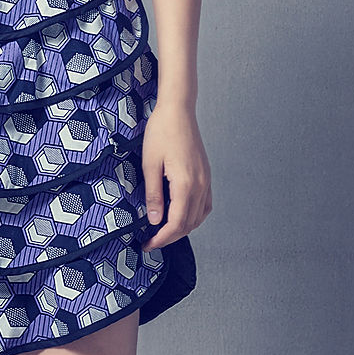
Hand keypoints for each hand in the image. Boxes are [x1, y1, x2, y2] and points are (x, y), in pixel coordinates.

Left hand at [140, 104, 212, 251]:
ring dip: (183, 228)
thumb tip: (154, 220)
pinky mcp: (206, 175)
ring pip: (199, 216)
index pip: (176, 223)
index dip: (162, 238)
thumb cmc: (161, 132)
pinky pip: (205, 204)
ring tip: (163, 231)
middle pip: (189, 224)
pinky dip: (194, 216)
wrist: (178, 109)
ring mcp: (206, 180)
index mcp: (185, 184)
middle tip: (151, 241)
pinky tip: (181, 215)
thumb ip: (154, 194)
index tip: (147, 244)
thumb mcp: (149, 164)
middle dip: (170, 237)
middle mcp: (200, 185)